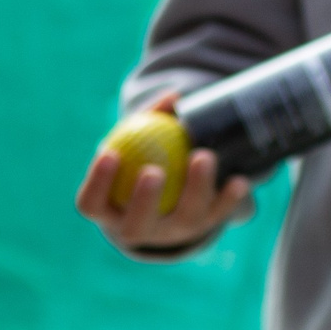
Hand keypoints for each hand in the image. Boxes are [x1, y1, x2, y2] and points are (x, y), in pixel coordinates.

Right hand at [74, 93, 251, 253]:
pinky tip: (239, 180)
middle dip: (143, 201)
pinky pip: (218, 215)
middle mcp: (138, 229)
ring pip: (185, 220)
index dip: (96, 183)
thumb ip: (152, 121)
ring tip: (203, 156)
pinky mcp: (203, 227)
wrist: (172, 198)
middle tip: (153, 171)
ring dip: (196, 190)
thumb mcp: (140, 145)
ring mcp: (173, 233)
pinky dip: (229, 198)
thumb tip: (173, 96)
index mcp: (110, 212)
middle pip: (136, 226)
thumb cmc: (144, 162)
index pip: (92, 204)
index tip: (109, 152)